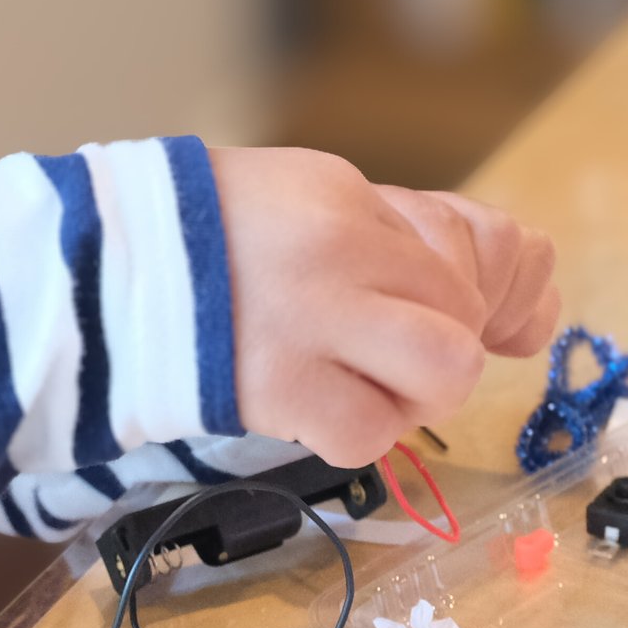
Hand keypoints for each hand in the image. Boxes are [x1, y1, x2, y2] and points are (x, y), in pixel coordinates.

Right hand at [209, 147, 560, 468]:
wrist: (113, 275)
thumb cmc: (223, 233)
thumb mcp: (318, 193)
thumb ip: (402, 229)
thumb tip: (513, 278)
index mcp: (349, 202)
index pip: (468, 250)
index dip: (454, 290)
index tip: (419, 304)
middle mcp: (340, 257)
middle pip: (465, 317)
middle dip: (447, 344)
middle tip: (392, 349)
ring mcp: (313, 326)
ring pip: (444, 376)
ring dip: (416, 392)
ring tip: (364, 379)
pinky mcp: (283, 393)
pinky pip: (373, 435)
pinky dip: (362, 428)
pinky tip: (324, 403)